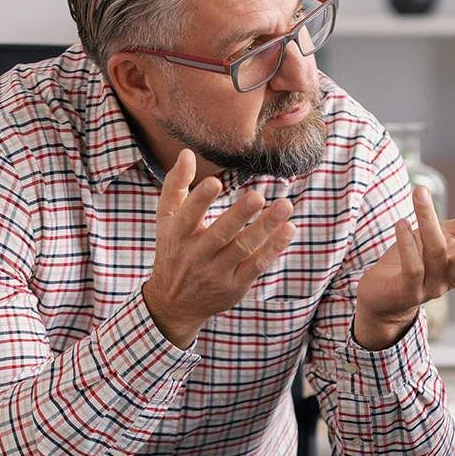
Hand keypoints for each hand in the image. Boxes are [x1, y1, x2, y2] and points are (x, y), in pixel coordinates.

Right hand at [141, 149, 296, 347]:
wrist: (173, 303)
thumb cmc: (174, 251)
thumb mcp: (166, 221)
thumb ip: (176, 186)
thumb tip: (187, 152)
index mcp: (177, 235)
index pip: (187, 215)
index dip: (200, 200)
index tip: (215, 181)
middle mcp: (196, 255)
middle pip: (220, 233)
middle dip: (239, 215)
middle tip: (258, 196)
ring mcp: (216, 272)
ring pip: (243, 248)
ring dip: (265, 227)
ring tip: (285, 206)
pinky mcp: (235, 285)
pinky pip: (256, 265)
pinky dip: (273, 248)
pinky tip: (288, 230)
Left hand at [353, 188, 454, 349]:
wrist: (382, 298)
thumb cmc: (417, 262)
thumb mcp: (446, 238)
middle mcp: (452, 277)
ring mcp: (431, 286)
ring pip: (436, 253)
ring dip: (428, 220)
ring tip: (420, 192)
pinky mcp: (407, 291)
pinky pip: (412, 267)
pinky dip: (407, 244)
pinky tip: (402, 223)